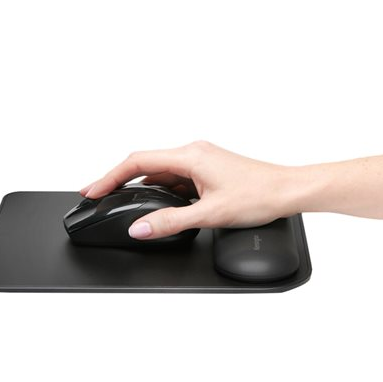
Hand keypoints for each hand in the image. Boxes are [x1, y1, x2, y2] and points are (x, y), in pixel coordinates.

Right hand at [81, 141, 298, 239]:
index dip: (109, 176)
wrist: (289, 191)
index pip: (137, 162)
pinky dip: (162, 191)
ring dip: (142, 187)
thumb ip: (171, 222)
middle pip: (145, 164)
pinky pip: (177, 178)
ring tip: (121, 203)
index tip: (92, 190)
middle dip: (119, 181)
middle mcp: (194, 153)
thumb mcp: (210, 214)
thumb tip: (141, 228)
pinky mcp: (209, 170)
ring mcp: (202, 161)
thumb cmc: (260, 194)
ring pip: (162, 172)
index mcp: (190, 155)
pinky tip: (157, 205)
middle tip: (97, 196)